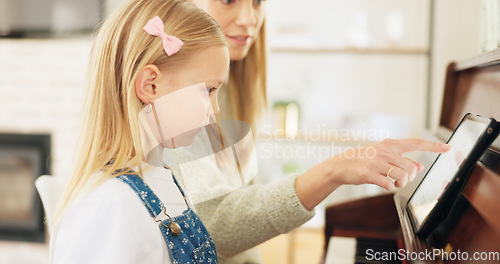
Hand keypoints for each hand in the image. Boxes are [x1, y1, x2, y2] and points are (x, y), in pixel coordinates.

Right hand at [295, 138, 449, 210]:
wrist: (341, 165)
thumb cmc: (364, 159)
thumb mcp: (383, 155)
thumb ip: (402, 160)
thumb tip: (419, 167)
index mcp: (390, 144)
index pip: (416, 143)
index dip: (433, 147)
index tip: (448, 148)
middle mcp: (384, 151)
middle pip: (411, 167)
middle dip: (409, 177)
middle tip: (400, 179)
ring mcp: (376, 162)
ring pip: (402, 176)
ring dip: (401, 183)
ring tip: (393, 182)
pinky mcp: (369, 174)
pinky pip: (389, 184)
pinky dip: (389, 187)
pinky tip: (383, 183)